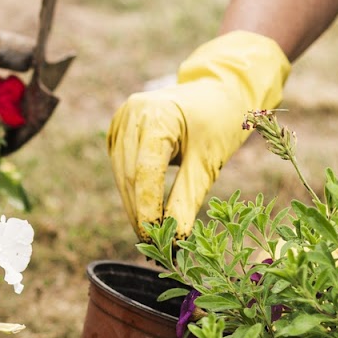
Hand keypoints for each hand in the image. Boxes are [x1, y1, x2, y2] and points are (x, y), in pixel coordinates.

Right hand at [107, 31, 290, 235]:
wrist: (217, 90)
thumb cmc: (219, 122)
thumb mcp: (208, 162)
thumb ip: (188, 198)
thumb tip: (176, 237)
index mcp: (156, 115)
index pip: (146, 171)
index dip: (148, 208)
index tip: (156, 239)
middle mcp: (131, 114)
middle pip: (130, 175)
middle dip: (141, 213)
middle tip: (155, 247)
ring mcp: (121, 120)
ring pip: (122, 175)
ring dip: (135, 207)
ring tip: (150, 236)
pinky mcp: (119, 130)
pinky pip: (122, 167)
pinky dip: (133, 191)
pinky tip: (144, 213)